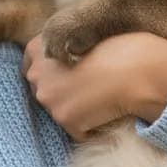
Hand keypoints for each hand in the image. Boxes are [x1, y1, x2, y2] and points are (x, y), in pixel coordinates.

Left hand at [21, 31, 166, 140]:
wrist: (135, 69)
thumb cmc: (119, 47)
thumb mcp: (84, 36)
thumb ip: (65, 47)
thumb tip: (65, 63)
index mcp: (38, 47)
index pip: (30, 63)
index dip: (50, 70)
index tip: (65, 73)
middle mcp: (36, 74)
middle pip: (42, 89)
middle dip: (60, 91)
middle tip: (88, 87)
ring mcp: (48, 99)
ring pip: (58, 110)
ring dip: (76, 109)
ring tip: (101, 97)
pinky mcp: (64, 120)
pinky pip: (76, 130)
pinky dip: (90, 126)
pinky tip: (106, 112)